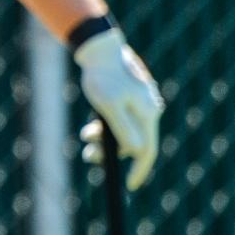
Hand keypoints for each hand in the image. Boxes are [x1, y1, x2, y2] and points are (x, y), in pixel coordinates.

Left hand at [75, 29, 162, 188]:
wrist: (98, 48)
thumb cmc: (102, 76)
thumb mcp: (109, 105)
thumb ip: (123, 129)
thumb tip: (136, 152)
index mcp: (147, 114)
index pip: (147, 151)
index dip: (139, 170)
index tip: (130, 186)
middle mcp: (148, 110)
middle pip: (133, 142)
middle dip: (111, 153)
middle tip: (88, 156)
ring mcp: (139, 103)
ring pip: (124, 131)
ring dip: (105, 139)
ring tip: (85, 137)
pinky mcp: (129, 97)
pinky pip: (120, 120)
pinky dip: (106, 127)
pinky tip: (91, 127)